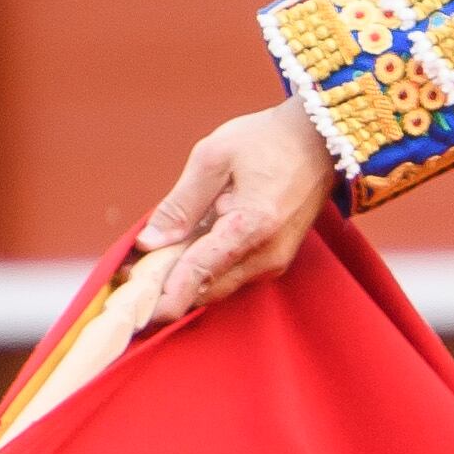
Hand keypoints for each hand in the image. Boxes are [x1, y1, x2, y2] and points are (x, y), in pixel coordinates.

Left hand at [137, 100, 336, 324]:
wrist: (321, 141)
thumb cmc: (266, 141)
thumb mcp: (213, 157)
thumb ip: (180, 204)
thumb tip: (149, 242)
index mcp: (252, 226)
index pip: (199, 271)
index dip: (164, 293)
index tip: (137, 311)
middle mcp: (268, 254)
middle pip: (207, 289)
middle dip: (168, 290)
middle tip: (132, 279)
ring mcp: (276, 260)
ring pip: (219, 286)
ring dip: (185, 281)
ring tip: (152, 263)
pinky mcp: (277, 259)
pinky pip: (232, 276)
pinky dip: (205, 272)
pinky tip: (184, 253)